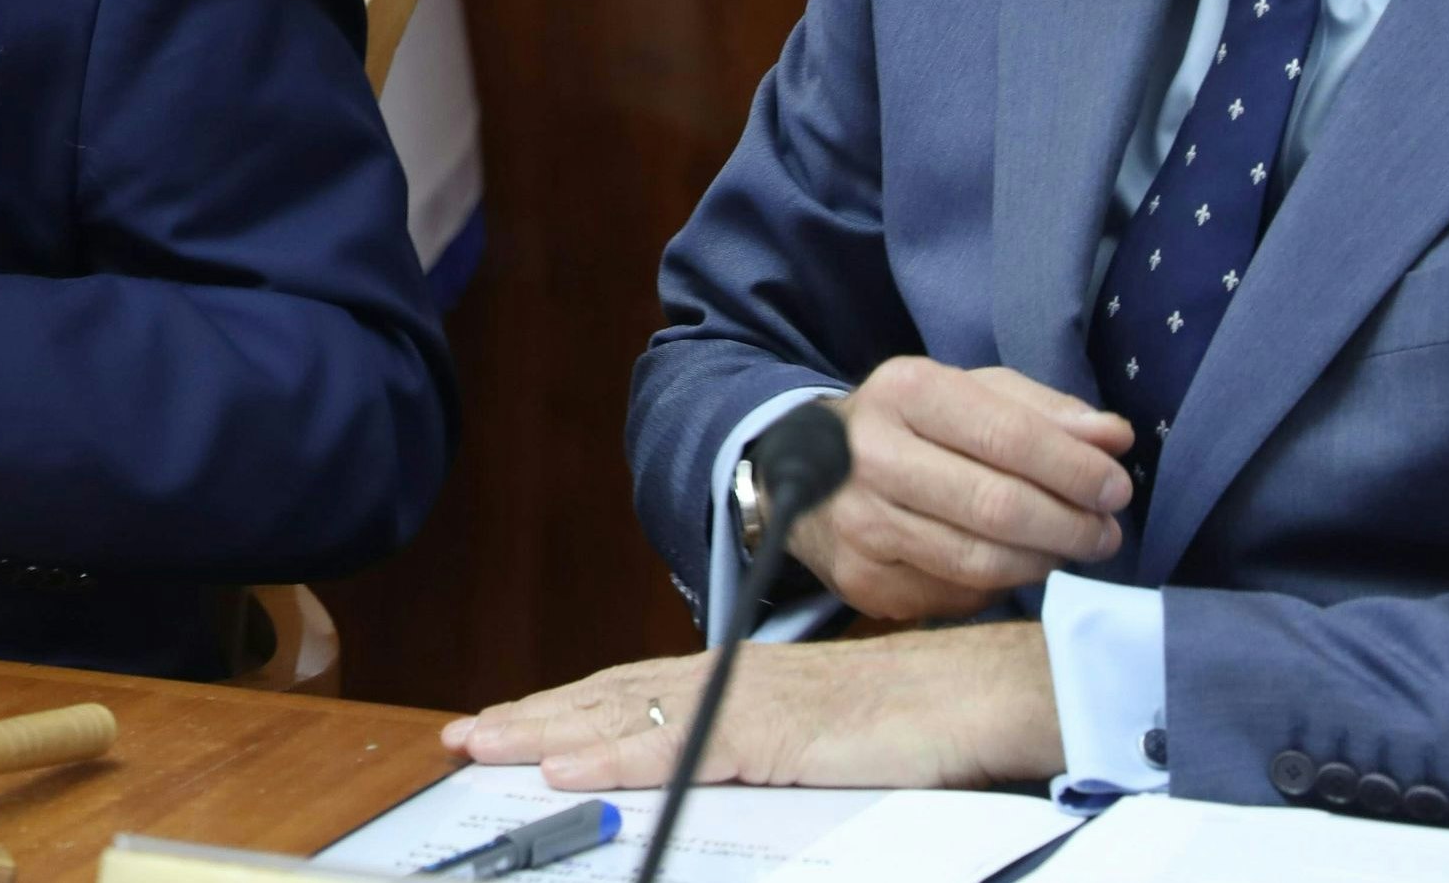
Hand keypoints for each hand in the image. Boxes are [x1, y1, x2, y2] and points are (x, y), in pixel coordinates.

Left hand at [438, 623, 1061, 790]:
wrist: (988, 694)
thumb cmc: (919, 717)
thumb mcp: (821, 733)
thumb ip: (764, 744)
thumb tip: (719, 768)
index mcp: (739, 679)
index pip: (629, 689)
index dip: (563, 706)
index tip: (503, 723)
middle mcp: (730, 680)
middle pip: (607, 695)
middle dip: (530, 716)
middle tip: (460, 735)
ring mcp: (746, 703)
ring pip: (624, 715)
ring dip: (547, 732)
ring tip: (482, 747)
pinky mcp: (770, 734)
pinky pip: (675, 749)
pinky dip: (614, 756)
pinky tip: (568, 769)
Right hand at [790, 359, 1131, 620]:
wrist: (806, 472)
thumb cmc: (913, 426)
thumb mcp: (971, 395)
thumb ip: (1044, 412)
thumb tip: (1113, 438)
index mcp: (904, 392)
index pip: (1007, 436)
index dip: (1075, 469)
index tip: (1116, 488)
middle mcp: (871, 455)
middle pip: (998, 506)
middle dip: (1071, 525)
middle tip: (1105, 532)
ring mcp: (860, 523)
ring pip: (982, 562)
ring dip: (1044, 561)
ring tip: (1067, 548)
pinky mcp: (863, 579)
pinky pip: (958, 594)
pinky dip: (1000, 585)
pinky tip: (1009, 562)